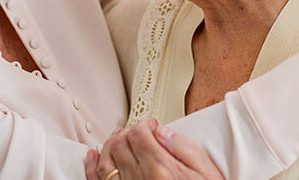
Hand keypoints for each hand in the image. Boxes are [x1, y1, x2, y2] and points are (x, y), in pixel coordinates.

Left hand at [85, 119, 222, 179]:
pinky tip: (93, 156)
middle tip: (138, 131)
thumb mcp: (206, 172)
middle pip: (121, 144)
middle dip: (127, 132)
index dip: (143, 124)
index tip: (151, 126)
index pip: (138, 134)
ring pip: (106, 160)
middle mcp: (140, 179)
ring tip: (118, 137)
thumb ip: (185, 148)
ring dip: (109, 144)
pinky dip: (92, 166)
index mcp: (160, 169)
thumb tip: (164, 132)